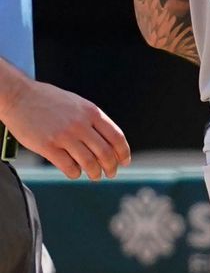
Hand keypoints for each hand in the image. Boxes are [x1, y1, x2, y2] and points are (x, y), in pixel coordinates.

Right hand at [0, 80, 130, 179]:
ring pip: (89, 162)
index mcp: (92, 112)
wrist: (20, 96)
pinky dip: (75, 173)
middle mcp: (81, 124)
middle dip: (111, 167)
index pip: (116, 137)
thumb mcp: (78, 104)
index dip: (123, 152)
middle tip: (111, 173)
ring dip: (94, 173)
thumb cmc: (49, 101)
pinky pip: (68, 166)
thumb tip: (108, 141)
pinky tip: (75, 173)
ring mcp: (64, 136)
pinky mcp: (48, 146)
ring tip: (95, 176)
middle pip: (105, 153)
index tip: (125, 162)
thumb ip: (92, 120)